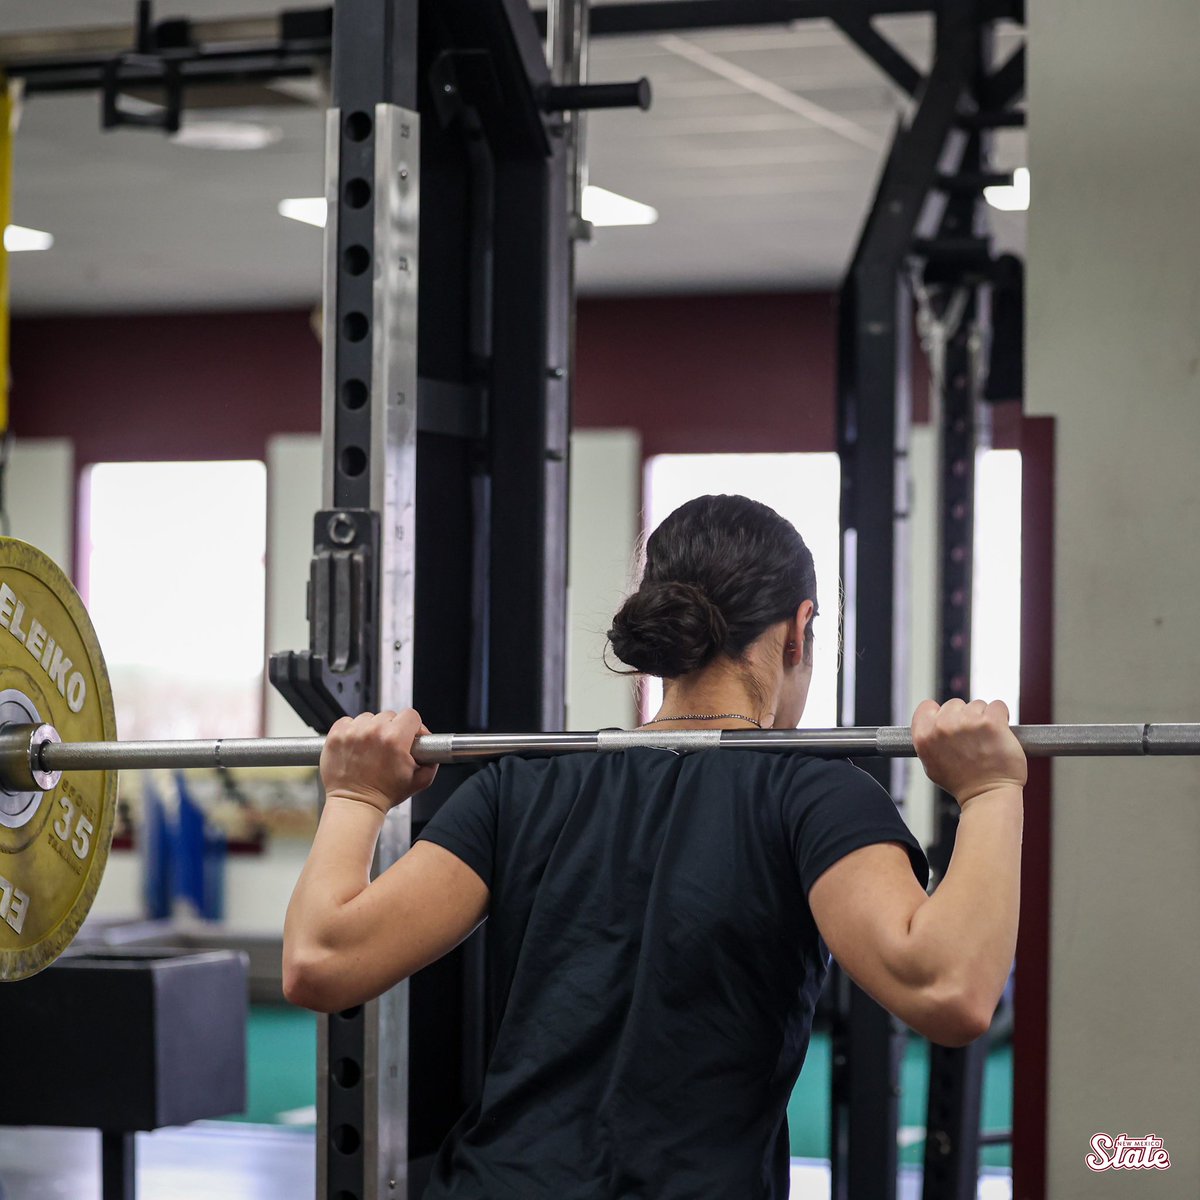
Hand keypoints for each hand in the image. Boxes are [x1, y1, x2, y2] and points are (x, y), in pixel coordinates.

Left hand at [319, 710, 438, 813]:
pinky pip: (348, 721)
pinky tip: (356, 745)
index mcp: (395, 739)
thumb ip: (432, 762)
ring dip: (371, 729)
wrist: (355, 805)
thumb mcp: (419, 781)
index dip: (413, 726)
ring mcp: (352, 732)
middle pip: (389, 715)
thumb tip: (432, 750)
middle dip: (392, 729)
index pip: (411, 715)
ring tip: (371, 747)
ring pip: (368, 718)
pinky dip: (352, 730)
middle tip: (389, 746)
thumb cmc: (384, 794)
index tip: (409, 735)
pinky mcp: (336, 735)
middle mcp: (373, 731)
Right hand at [911, 698, 1026, 806]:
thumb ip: (927, 740)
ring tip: (986, 740)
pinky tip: (999, 733)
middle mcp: (943, 727)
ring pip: (977, 705)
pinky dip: (1001, 716)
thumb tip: (931, 724)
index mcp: (924, 735)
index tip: (949, 723)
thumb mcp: (929, 764)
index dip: (939, 714)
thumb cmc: (961, 783)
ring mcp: (968, 723)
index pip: (927, 707)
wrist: (987, 795)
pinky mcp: (992, 722)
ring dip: (983, 718)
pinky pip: (997, 705)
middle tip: (971, 737)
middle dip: (963, 717)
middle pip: (953, 704)